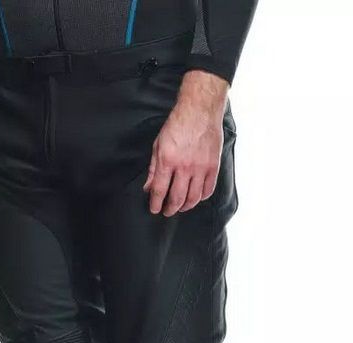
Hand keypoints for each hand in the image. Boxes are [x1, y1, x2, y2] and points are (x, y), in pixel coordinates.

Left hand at [144, 71, 228, 216]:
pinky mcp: (213, 166)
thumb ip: (153, 168)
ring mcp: (201, 167)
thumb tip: (148, 187)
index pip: (159, 190)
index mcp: (168, 160)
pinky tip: (196, 198)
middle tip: (167, 212)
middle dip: (170, 209)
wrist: (200, 109)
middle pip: (176, 198)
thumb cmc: (178, 124)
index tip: (154, 209)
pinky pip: (208, 190)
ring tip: (180, 207)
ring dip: (185, 206)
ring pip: (193, 198)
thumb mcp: (158, 144)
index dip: (155, 203)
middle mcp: (185, 166)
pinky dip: (201, 198)